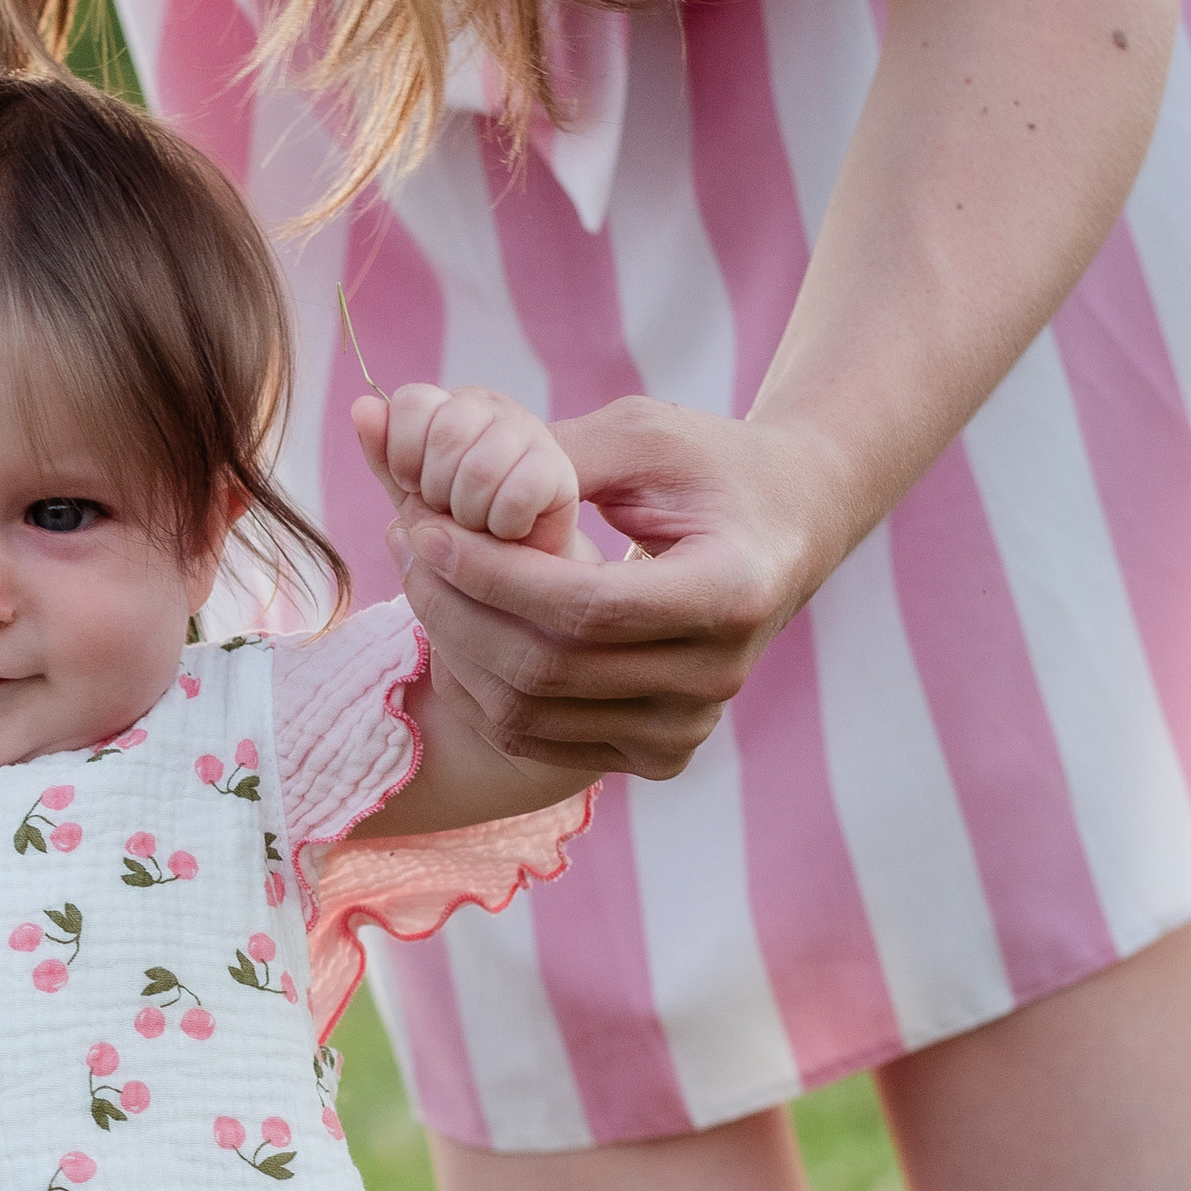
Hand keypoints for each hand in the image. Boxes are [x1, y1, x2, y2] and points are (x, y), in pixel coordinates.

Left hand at [352, 381, 577, 552]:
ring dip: (470, 518)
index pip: (413, 401)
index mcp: (450, 407)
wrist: (512, 585)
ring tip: (480, 530)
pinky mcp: (560, 471)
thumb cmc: (457, 541)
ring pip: (479, 469)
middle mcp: (492, 410)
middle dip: (436, 494)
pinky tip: (509, 532)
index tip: (413, 485)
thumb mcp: (411, 496)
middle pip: (446, 433)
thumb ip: (385, 453)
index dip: (403, 454)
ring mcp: (531, 435)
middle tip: (451, 516)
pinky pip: (517, 493)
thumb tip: (361, 406)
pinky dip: (503, 526)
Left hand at [392, 395, 847, 783]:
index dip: (490, 574)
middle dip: (454, 607)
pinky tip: (453, 631)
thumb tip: (446, 465)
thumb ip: (558, 454)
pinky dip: (480, 691)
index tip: (423, 527)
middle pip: (548, 668)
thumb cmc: (712, 467)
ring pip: (531, 714)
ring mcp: (689, 725)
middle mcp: (718, 674)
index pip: (584, 607)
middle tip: (403, 543)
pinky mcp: (660, 753)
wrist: (788, 528)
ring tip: (419, 580)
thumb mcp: (647, 436)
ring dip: (454, 649)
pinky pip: (540, 740)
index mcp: (731, 592)